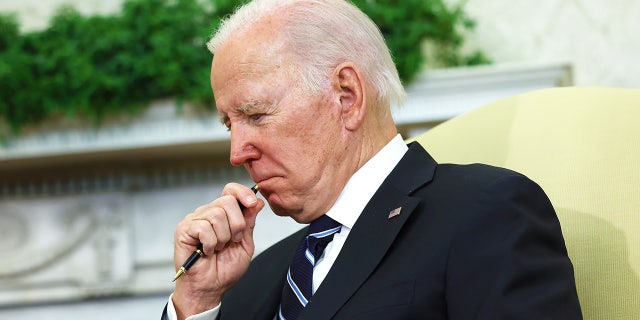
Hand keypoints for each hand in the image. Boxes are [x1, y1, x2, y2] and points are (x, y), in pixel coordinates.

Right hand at [171, 183, 264, 318]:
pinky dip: (210, 243)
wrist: (209, 288)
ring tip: (217, 248)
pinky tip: (206, 251)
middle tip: (231, 241)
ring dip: (222, 237)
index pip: (231, 190)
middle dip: (236, 224)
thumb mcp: (244, 244)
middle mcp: (207, 213)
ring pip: (216, 214)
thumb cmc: (224, 270)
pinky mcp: (183, 229)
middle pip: (227, 201)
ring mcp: (194, 220)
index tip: (252, 203)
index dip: (243, 193)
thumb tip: (257, 202)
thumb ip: (249, 222)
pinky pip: (203, 227)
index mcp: (223, 214)